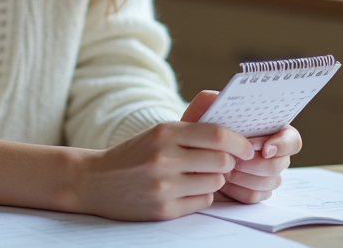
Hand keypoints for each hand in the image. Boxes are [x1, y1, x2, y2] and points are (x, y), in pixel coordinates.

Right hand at [74, 117, 254, 220]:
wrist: (95, 181)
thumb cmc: (133, 155)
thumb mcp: (157, 134)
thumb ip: (191, 133)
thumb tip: (234, 139)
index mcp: (164, 133)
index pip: (217, 135)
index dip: (239, 142)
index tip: (247, 148)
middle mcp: (164, 158)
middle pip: (221, 161)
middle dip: (228, 163)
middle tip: (224, 163)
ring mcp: (164, 186)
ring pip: (215, 183)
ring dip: (213, 180)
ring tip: (197, 176)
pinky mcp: (164, 209)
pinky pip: (202, 201)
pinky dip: (201, 195)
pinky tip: (185, 190)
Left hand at [181, 90, 301, 203]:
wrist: (189, 155)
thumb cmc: (199, 130)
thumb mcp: (201, 111)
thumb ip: (210, 100)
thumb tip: (221, 97)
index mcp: (269, 129)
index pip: (292, 139)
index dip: (282, 145)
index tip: (263, 149)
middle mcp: (274, 152)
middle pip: (281, 163)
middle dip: (257, 164)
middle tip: (235, 161)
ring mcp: (267, 174)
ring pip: (270, 182)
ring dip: (246, 177)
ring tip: (226, 171)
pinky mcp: (256, 191)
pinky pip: (255, 196)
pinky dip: (239, 190)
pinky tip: (225, 182)